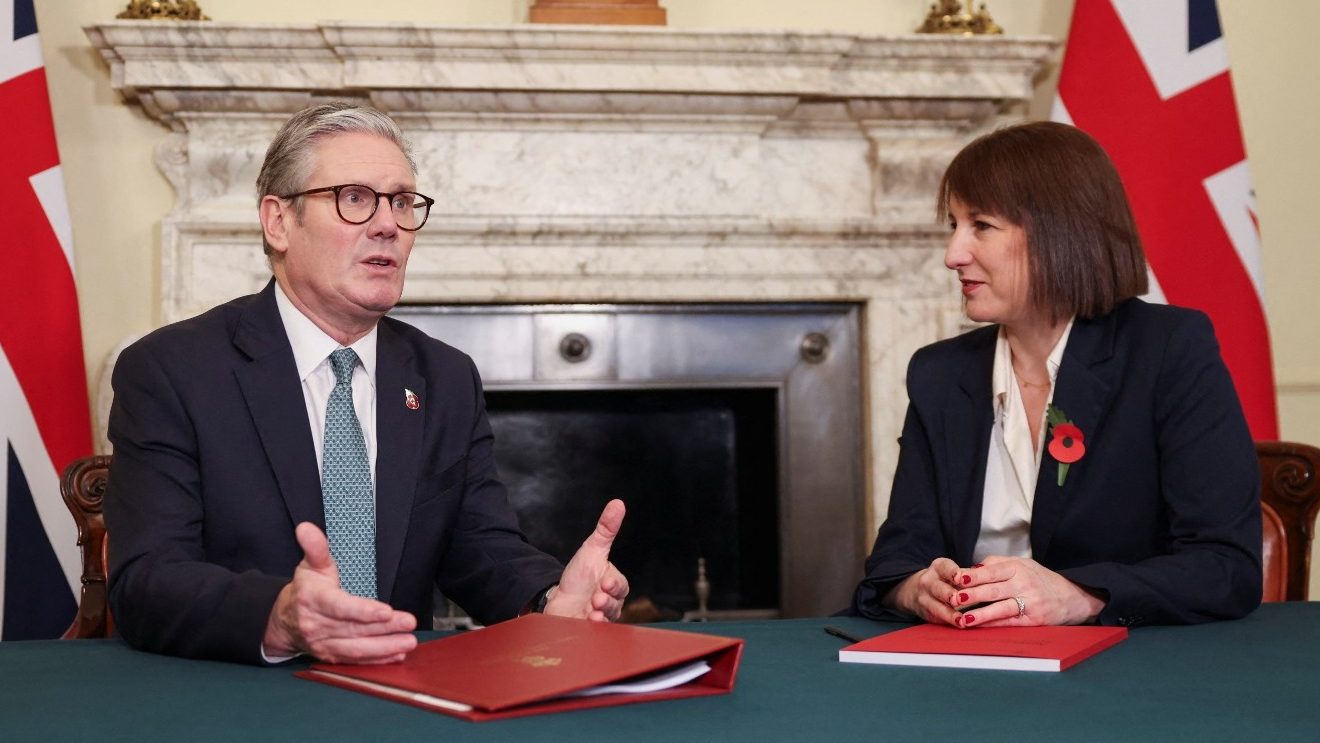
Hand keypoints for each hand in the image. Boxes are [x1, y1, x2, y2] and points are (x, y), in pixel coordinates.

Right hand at [262, 522, 417, 662]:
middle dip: (385, 628)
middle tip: (409, 623)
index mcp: (314, 600)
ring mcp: (323, 644)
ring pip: (357, 649)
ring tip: (409, 642)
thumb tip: (306, 528)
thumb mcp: (310, 565)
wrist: (284, 621)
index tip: (386, 611)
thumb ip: (315, 547)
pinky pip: (355, 661)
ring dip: (385, 648)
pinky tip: (396, 655)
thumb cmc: (305, 589)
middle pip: (355, 629)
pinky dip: (377, 660)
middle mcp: (317, 625)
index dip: (364, 612)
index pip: (340, 607)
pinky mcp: (330, 657)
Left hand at [544, 499, 629, 621]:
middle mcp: (610, 603)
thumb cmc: (578, 577)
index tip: (605, 583)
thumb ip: (606, 529)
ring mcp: (601, 618)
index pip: (620, 586)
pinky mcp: (589, 631)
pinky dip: (594, 629)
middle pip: (616, 605)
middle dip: (608, 602)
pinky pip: (597, 633)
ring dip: (601, 615)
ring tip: (592, 611)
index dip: (614, 585)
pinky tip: (588, 623)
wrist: (558, 601)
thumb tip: (618, 503)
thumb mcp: (592, 550)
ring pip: (608, 620)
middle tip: (597, 599)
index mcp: (613, 584)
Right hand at [883, 557, 962, 626]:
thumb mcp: (950, 570)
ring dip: (948, 614)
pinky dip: (949, 623)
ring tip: (961, 620)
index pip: (945, 567)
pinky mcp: (926, 613)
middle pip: (937, 588)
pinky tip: (960, 625)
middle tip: (959, 599)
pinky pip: (936, 618)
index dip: (953, 572)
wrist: (914, 589)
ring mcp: (924, 599)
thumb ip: (967, 574)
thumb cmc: (944, 578)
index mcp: (938, 567)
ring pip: (935, 607)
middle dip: (948, 594)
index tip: (960, 577)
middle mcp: (928, 582)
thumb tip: (989, 574)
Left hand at [947, 555, 1104, 627]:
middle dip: (971, 595)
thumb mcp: (1021, 564)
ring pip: (1000, 608)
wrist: (1072, 597)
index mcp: (1018, 568)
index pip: (991, 571)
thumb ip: (996, 564)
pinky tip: (979, 627)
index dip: (972, 576)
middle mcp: (1024, 584)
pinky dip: (993, 625)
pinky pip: (1009, 622)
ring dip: (980, 614)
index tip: (955, 578)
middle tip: (952, 599)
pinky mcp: (1034, 620)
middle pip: (992, 590)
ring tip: (962, 618)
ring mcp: (1030, 603)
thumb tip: (971, 569)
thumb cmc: (1039, 579)